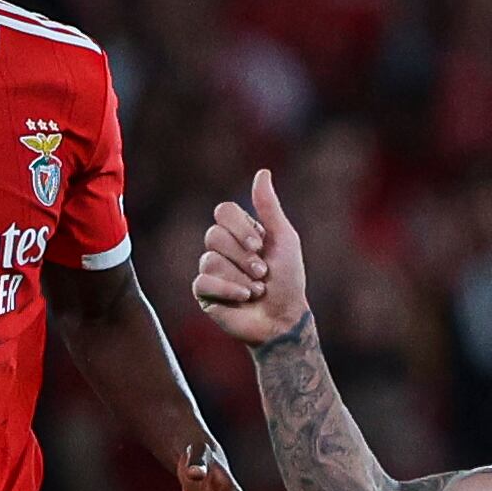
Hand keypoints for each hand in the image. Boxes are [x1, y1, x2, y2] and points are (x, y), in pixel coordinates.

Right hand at [192, 168, 310, 345]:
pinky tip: (244, 298)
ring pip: (209, 259)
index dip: (240, 228)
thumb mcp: (284, 239)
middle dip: (243, 256)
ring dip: (241, 277)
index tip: (261, 246)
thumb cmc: (288, 280)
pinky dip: (229, 290)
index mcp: (240, 232)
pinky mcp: (204, 291)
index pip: (223, 212)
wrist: (284, 318)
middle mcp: (222, 248)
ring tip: (257, 290)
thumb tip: (263, 172)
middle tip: (262, 272)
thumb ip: (269, 207)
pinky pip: (203, 280)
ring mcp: (211, 269)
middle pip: (213, 234)